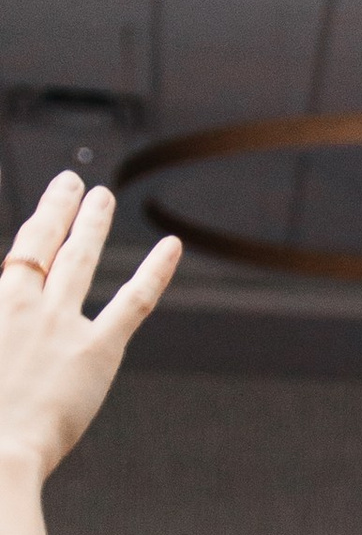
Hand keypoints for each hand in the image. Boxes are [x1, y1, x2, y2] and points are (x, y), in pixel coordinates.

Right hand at [0, 179, 179, 484]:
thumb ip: (7, 331)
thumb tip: (13, 324)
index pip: (19, 253)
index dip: (38, 223)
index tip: (50, 206)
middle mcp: (24, 304)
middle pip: (45, 242)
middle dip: (61, 209)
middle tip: (75, 183)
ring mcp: (62, 324)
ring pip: (81, 259)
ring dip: (93, 224)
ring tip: (103, 197)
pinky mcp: (98, 351)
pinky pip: (134, 301)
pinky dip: (155, 272)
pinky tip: (172, 246)